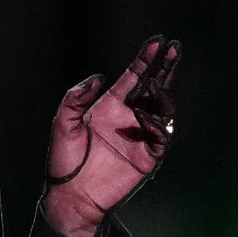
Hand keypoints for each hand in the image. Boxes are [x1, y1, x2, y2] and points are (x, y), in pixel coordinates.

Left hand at [43, 34, 182, 236]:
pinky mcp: (148, 158)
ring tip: (157, 82)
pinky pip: (161, 137)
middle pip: (154, 87)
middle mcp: (129, 117)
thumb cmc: (64, 161)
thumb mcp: (62, 123)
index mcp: (111, 106)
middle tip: (174, 47)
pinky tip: (142, 115)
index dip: (146, 58)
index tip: (157, 41)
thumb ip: (75, 98)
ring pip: (162, 109)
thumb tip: (98, 77)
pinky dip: (156, 124)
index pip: (134, 76)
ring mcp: (140, 136)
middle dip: (165, 67)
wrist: (71, 195)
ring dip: (163, 93)